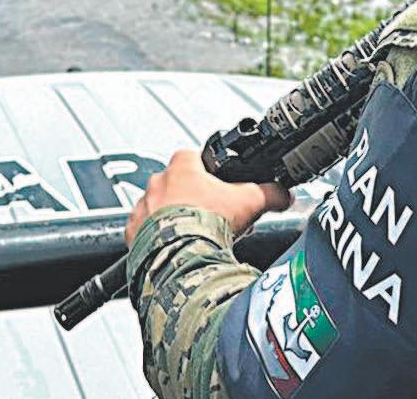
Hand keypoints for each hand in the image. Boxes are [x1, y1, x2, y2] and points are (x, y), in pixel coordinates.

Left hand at [124, 149, 292, 245]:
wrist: (181, 258)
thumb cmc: (208, 225)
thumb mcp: (250, 201)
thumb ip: (270, 193)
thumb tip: (284, 194)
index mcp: (181, 166)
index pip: (196, 158)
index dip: (213, 175)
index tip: (222, 190)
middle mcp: (157, 183)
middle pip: (179, 185)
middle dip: (196, 200)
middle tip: (213, 218)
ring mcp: (142, 207)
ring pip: (160, 209)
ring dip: (175, 219)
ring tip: (196, 237)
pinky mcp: (132, 233)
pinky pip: (145, 232)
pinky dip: (158, 240)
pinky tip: (176, 249)